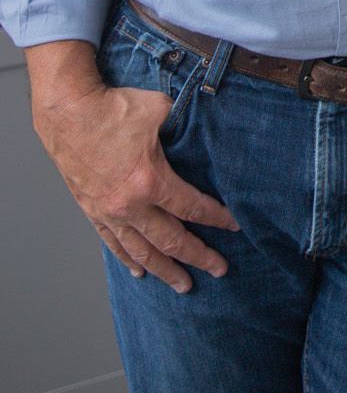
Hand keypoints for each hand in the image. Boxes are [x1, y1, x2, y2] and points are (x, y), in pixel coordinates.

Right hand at [33, 74, 239, 294]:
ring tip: (183, 285)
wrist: (67, 110)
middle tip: (219, 270)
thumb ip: (184, 125)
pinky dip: (128, 260)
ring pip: (141, 251)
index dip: (217, 219)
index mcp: (150, 180)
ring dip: (164, 270)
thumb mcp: (161, 110)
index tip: (234, 227)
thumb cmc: (113, 107)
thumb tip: (204, 127)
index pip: (192, 208)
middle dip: (198, 256)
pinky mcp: (91, 210)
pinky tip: (139, 272)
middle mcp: (129, 204)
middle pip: (171, 240)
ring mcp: (108, 211)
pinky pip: (113, 243)